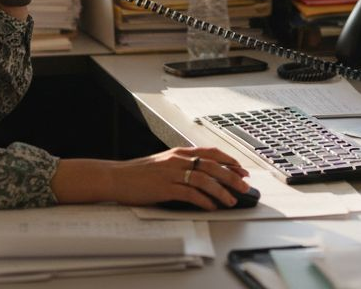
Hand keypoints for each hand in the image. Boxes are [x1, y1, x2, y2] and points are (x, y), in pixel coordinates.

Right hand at [107, 147, 249, 209]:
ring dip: (221, 191)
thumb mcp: (163, 163)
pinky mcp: (164, 188)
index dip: (229, 160)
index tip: (241, 169)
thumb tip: (202, 175)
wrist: (116, 177)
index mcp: (178, 152)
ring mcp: (171, 174)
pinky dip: (203, 201)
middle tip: (245, 185)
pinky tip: (211, 207)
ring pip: (204, 180)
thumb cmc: (138, 173)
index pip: (211, 152)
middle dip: (232, 176)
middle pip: (212, 166)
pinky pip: (189, 194)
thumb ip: (181, 165)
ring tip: (232, 200)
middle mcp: (177, 160)